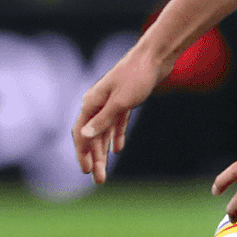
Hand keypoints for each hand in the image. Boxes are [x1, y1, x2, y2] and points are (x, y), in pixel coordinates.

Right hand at [72, 52, 165, 183]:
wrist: (154, 57)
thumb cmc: (136, 77)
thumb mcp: (120, 102)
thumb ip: (102, 120)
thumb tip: (84, 137)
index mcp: (91, 103)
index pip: (81, 133)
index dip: (82, 153)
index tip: (86, 171)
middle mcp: (98, 103)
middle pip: (92, 135)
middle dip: (94, 157)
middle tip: (98, 179)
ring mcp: (111, 102)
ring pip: (104, 131)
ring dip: (104, 151)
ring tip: (104, 169)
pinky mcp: (125, 101)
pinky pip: (117, 122)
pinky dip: (116, 136)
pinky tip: (118, 149)